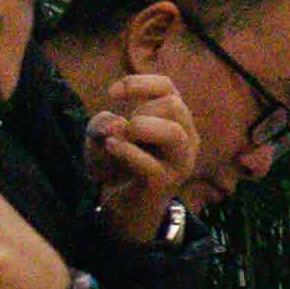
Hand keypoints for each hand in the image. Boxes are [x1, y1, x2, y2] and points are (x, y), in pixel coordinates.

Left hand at [87, 71, 196, 252]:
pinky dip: (127, 152)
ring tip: (120, 135)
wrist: (123, 205)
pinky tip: (111, 147)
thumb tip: (115, 125)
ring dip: (141, 128)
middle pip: (173, 106)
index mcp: (176, 119)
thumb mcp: (102, 135)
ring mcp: (180, 162)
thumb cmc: (116, 163)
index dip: (139, 84)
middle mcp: (186, 138)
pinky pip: (151, 164)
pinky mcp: (166, 184)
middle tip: (122, 129)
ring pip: (173, 133)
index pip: (167, 88)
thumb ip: (103, 123)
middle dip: (141, 110)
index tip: (111, 94)